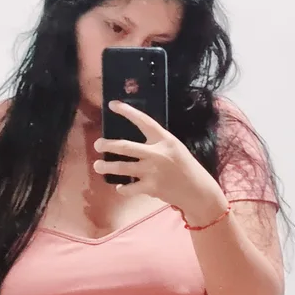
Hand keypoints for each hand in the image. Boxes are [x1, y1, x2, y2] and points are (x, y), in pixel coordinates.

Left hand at [94, 101, 228, 225]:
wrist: (197, 190)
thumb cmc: (185, 167)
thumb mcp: (175, 148)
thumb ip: (156, 144)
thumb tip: (132, 144)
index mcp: (164, 140)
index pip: (143, 121)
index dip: (127, 112)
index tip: (112, 104)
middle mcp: (157, 153)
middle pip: (125, 147)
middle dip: (108, 145)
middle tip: (97, 144)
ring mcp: (152, 171)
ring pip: (122, 167)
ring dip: (107, 166)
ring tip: (98, 165)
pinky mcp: (150, 188)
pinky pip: (129, 188)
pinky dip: (122, 189)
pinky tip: (120, 187)